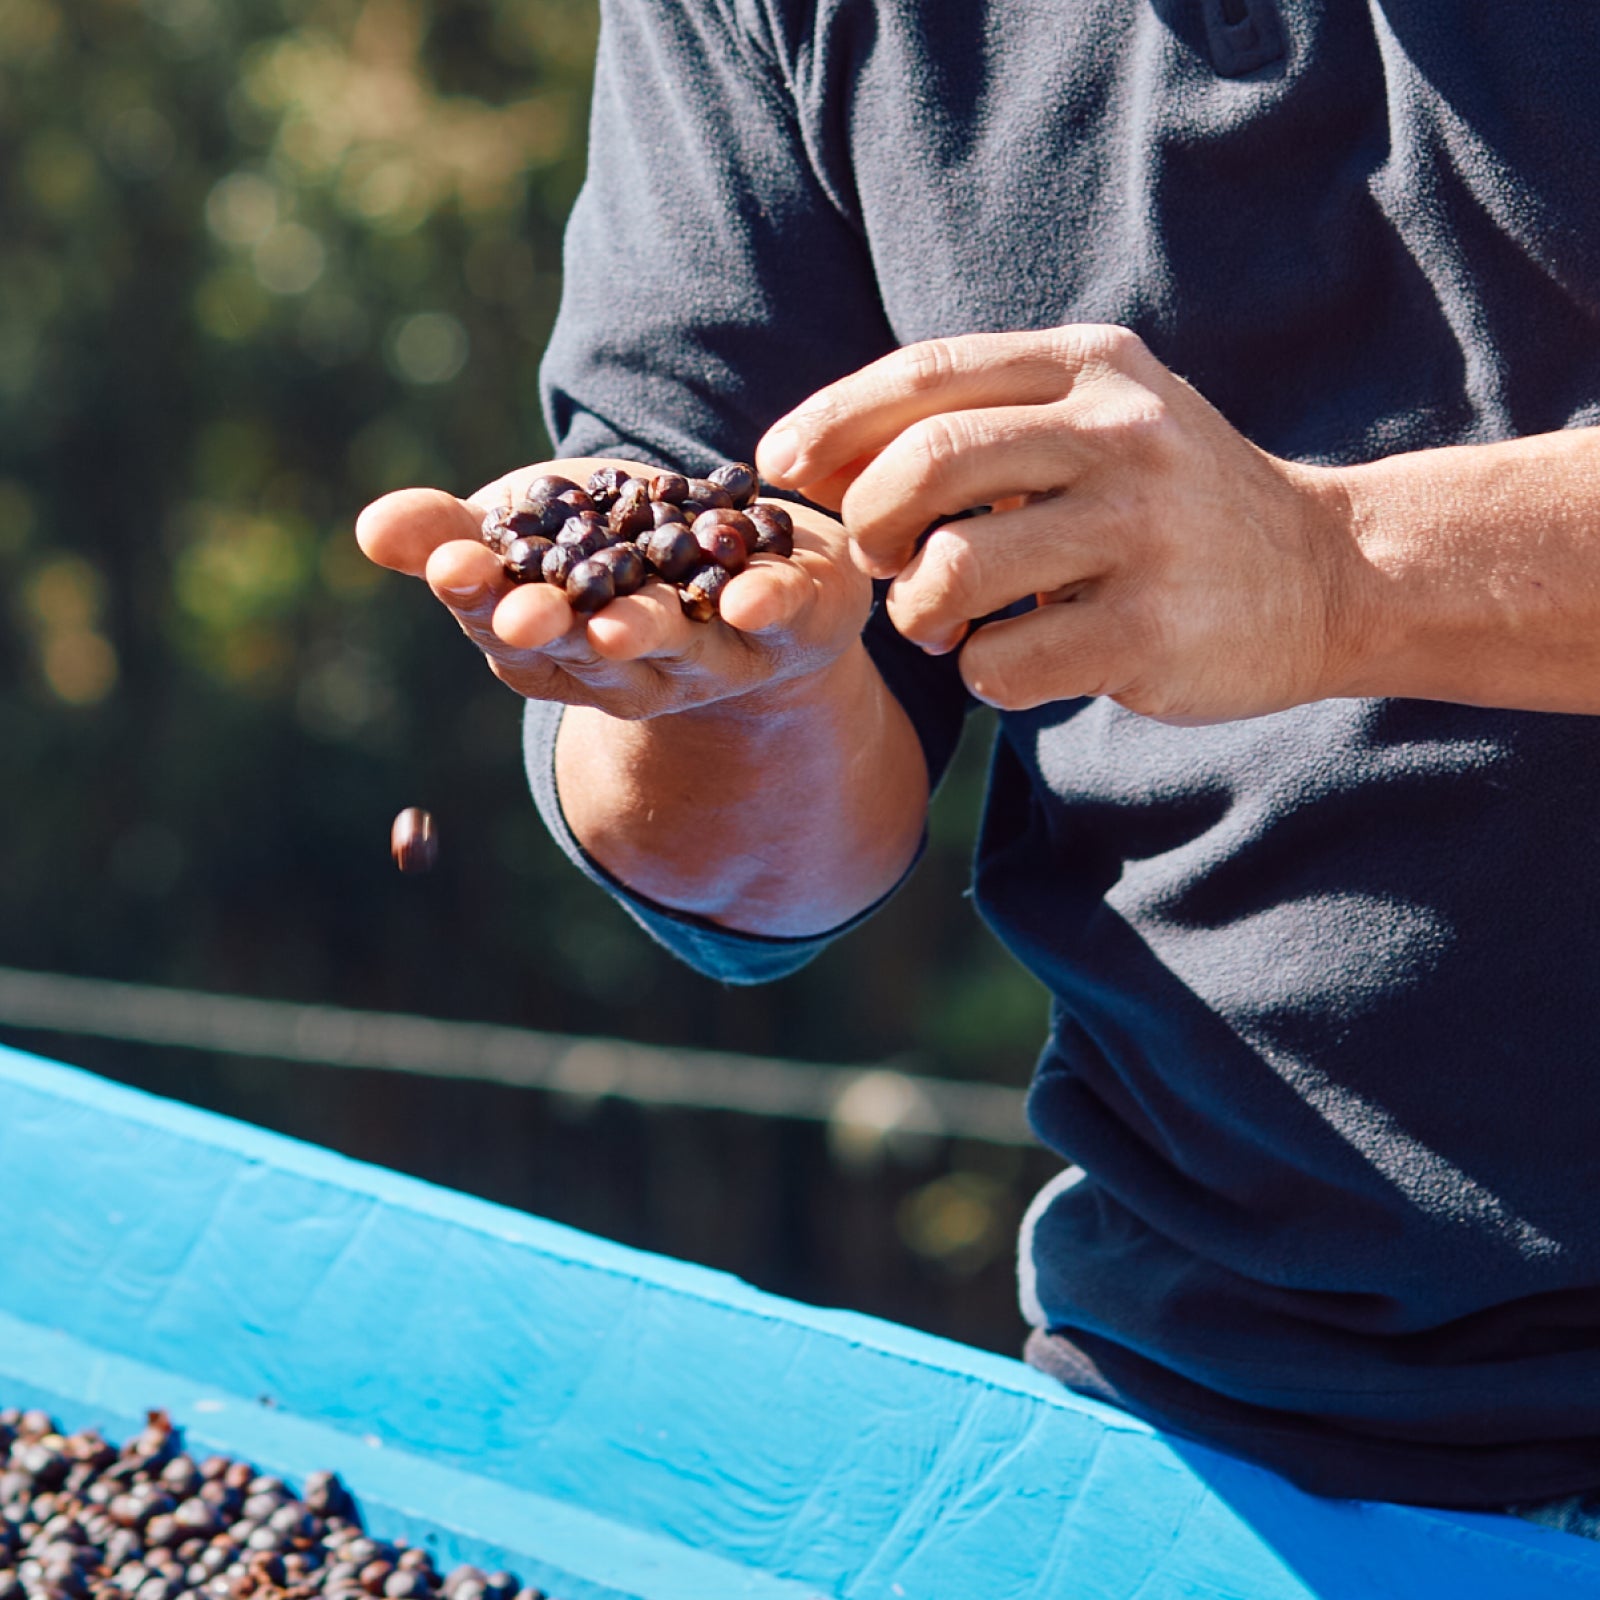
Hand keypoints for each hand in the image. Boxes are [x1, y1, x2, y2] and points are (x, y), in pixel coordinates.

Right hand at [355, 457, 872, 720]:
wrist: (760, 578)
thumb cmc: (617, 551)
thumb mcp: (530, 530)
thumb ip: (454, 534)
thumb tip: (370, 527)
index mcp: (560, 647)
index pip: (507, 623)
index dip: (479, 596)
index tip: (451, 568)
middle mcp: (633, 667)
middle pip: (586, 648)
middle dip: (553, 630)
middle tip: (523, 615)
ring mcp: (715, 657)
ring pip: (677, 645)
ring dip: (646, 633)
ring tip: (618, 623)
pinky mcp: (792, 626)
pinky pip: (779, 619)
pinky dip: (766, 605)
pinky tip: (753, 594)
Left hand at [756, 326, 1364, 722]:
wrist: (1327, 573)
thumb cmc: (1172, 498)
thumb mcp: (1101, 419)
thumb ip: (987, 421)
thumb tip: (830, 459)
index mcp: (1092, 369)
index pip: (927, 374)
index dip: (832, 421)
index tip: (780, 466)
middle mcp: (1119, 436)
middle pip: (925, 467)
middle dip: (868, 523)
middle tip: (878, 560)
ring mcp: (1141, 535)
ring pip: (954, 572)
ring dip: (916, 612)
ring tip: (937, 623)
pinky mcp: (1151, 632)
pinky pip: (1006, 663)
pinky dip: (979, 674)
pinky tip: (1005, 663)